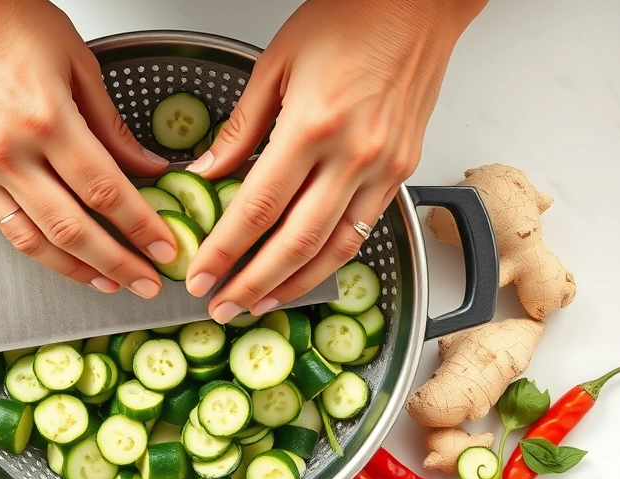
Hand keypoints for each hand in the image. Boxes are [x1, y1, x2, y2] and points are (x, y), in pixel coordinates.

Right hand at [0, 0, 177, 297]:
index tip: (164, 248)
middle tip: (146, 282)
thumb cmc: (3, 18)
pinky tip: (62, 257)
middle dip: (118, 264)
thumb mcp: (78, 63)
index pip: (106, 192)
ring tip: (109, 281)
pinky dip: (36, 248)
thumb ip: (113, 127)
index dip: (141, 229)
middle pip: (72, 230)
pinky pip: (1, 226)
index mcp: (44, 119)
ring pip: (33, 242)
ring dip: (76, 270)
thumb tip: (146, 169)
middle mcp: (6, 151)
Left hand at [184, 0, 486, 321]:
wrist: (419, 3)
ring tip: (258, 305)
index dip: (224, 251)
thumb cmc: (350, 19)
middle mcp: (353, 156)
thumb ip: (240, 127)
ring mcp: (383, 169)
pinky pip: (363, 230)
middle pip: (294, 243)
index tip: (200, 275)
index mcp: (312, 126)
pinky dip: (331, 259)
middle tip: (221, 307)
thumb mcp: (275, 65)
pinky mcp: (403, 171)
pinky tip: (305, 273)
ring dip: (292, 285)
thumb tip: (207, 173)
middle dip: (252, 284)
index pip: (257, 208)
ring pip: (334, 249)